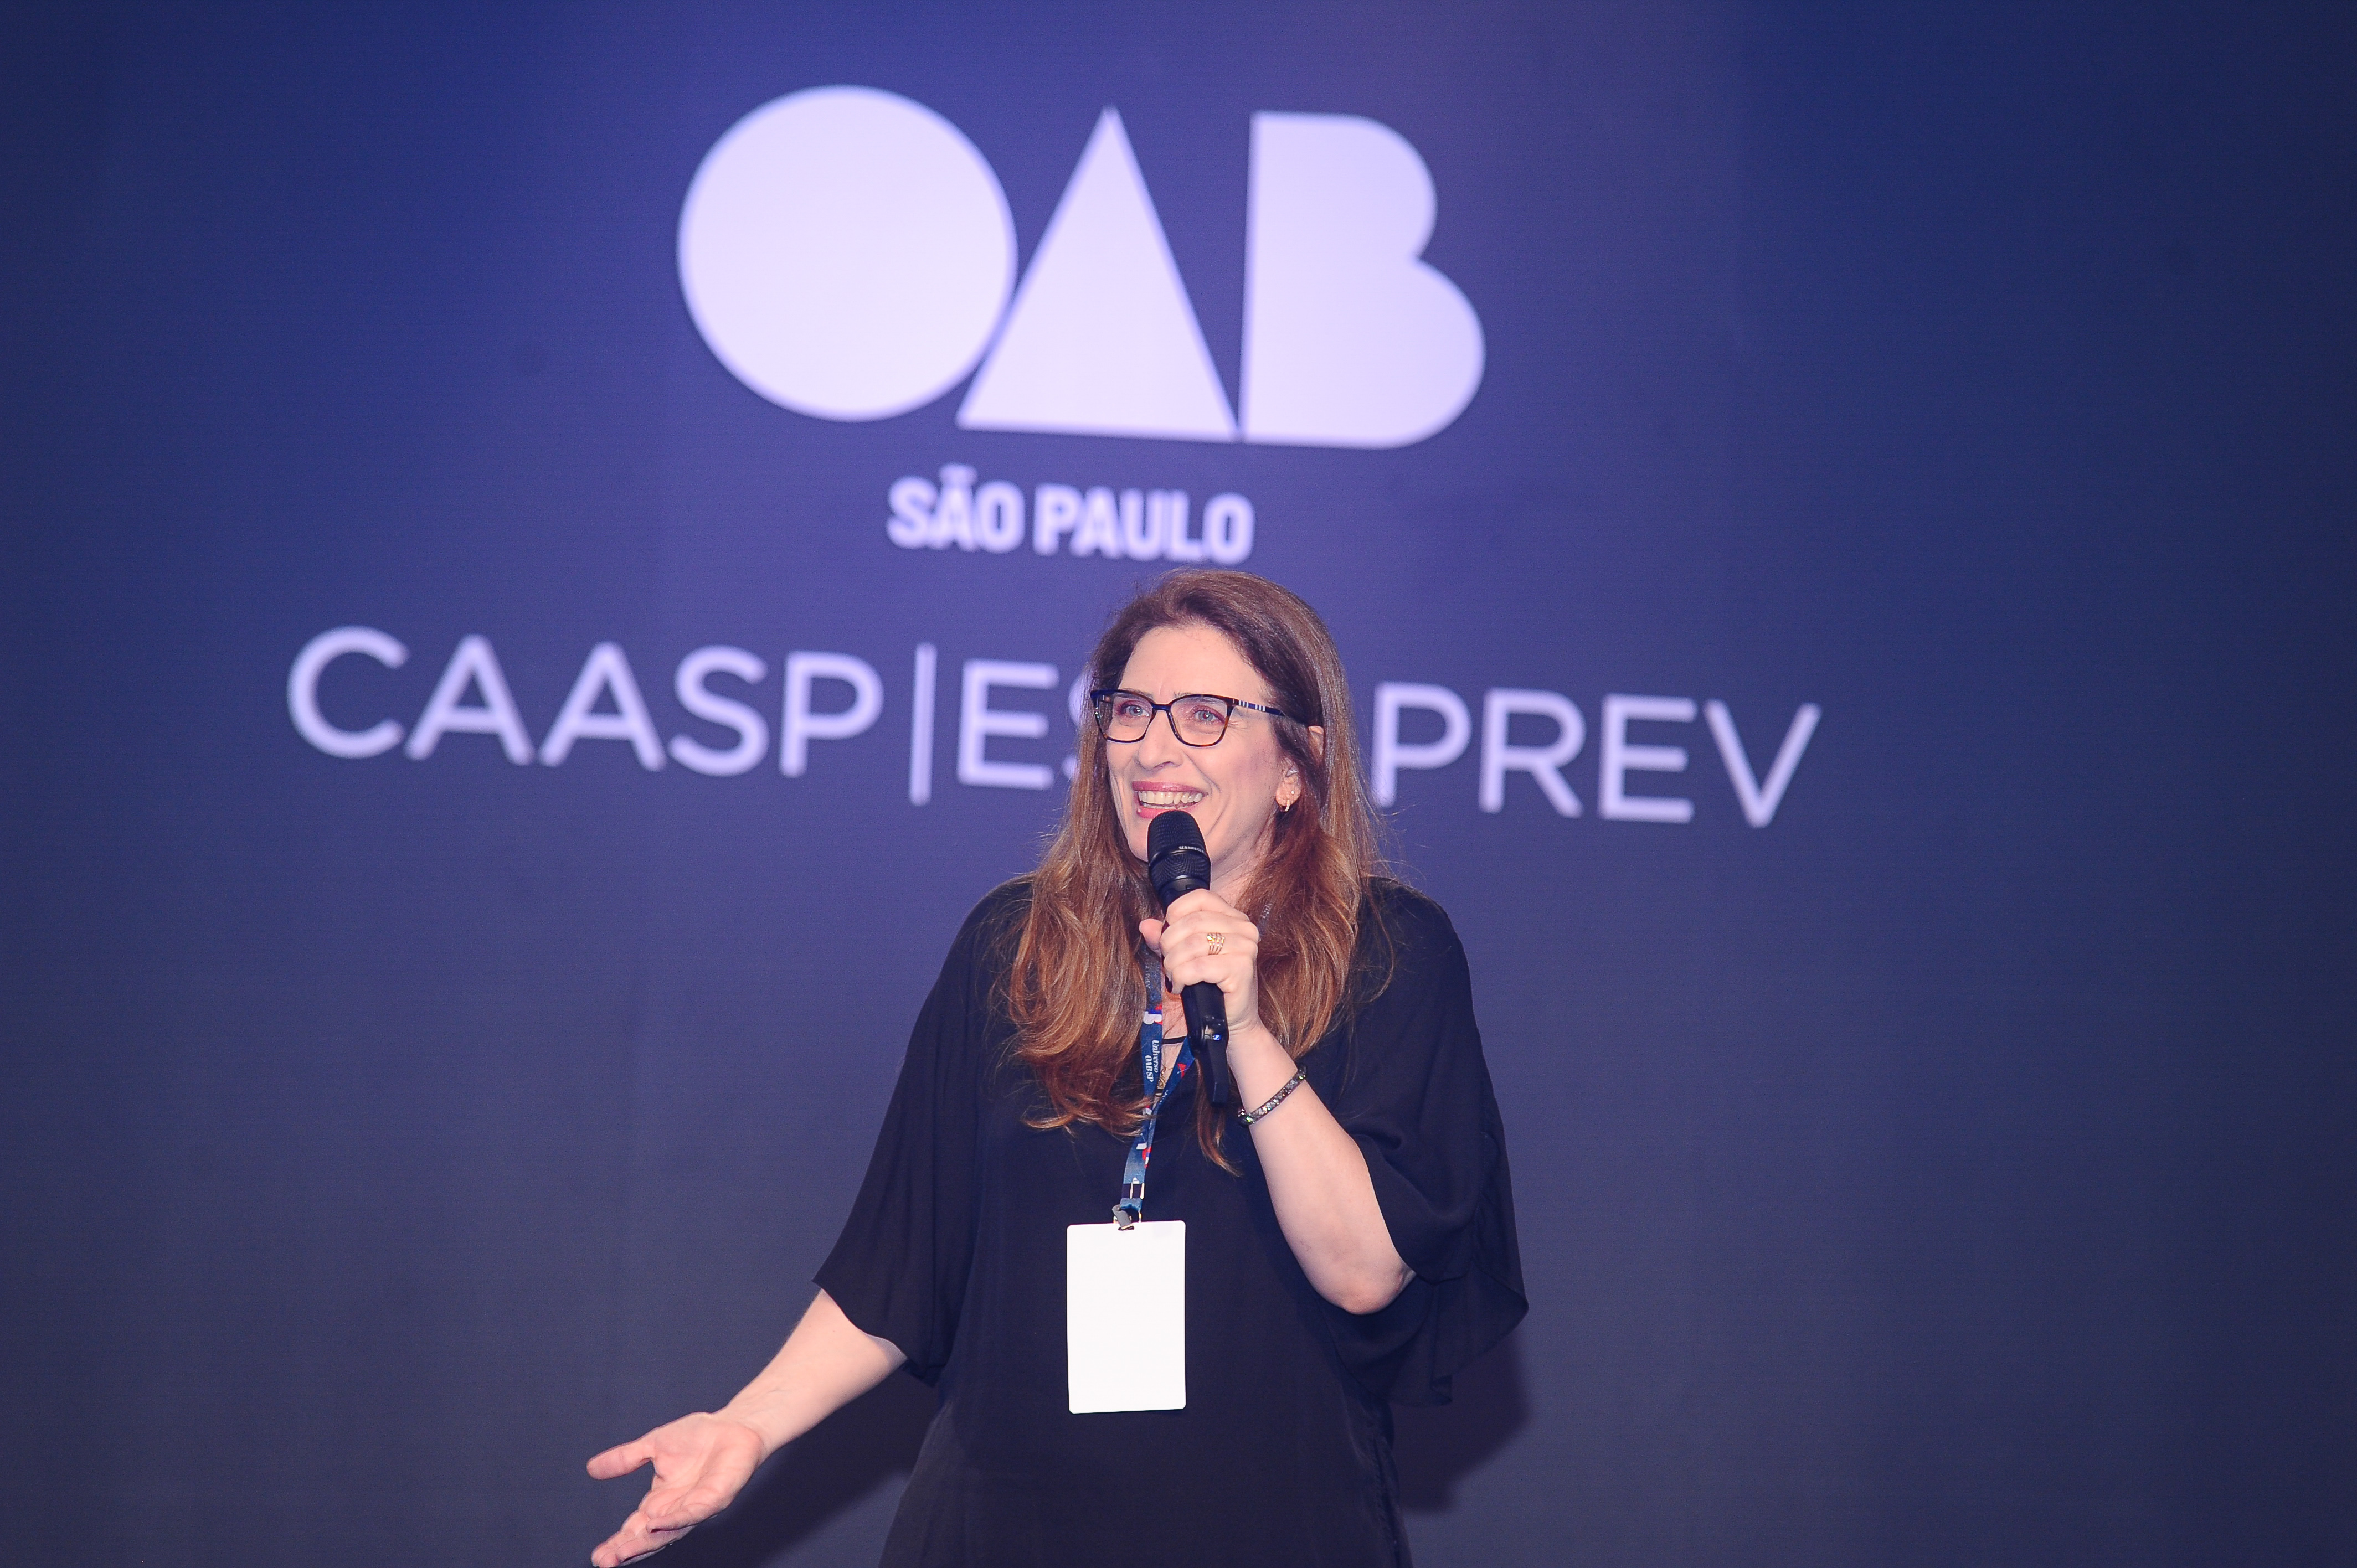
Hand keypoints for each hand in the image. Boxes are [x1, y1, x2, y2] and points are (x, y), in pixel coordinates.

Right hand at [586, 1412, 764, 1565]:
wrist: (733, 1425)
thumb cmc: (697, 1437)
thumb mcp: (653, 1446)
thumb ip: (625, 1459)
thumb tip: (591, 1468)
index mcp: (660, 1501)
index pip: (635, 1528)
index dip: (617, 1542)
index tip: (597, 1556)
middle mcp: (676, 1510)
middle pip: (648, 1537)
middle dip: (626, 1550)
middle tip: (603, 1562)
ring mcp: (696, 1507)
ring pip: (669, 1532)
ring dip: (646, 1543)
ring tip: (623, 1553)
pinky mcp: (716, 1499)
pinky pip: (693, 1513)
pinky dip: (674, 1520)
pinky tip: (657, 1525)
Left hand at [1140, 888, 1265, 1045]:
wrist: (1232, 1022)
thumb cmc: (1209, 988)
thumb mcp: (1183, 957)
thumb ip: (1165, 939)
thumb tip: (1146, 925)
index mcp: (1233, 918)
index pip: (1199, 897)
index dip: (1175, 914)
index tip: (1168, 937)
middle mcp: (1244, 928)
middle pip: (1192, 922)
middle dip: (1169, 945)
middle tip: (1168, 965)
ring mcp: (1246, 947)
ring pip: (1193, 943)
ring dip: (1174, 963)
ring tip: (1174, 977)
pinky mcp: (1242, 968)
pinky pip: (1198, 966)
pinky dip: (1182, 977)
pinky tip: (1182, 986)